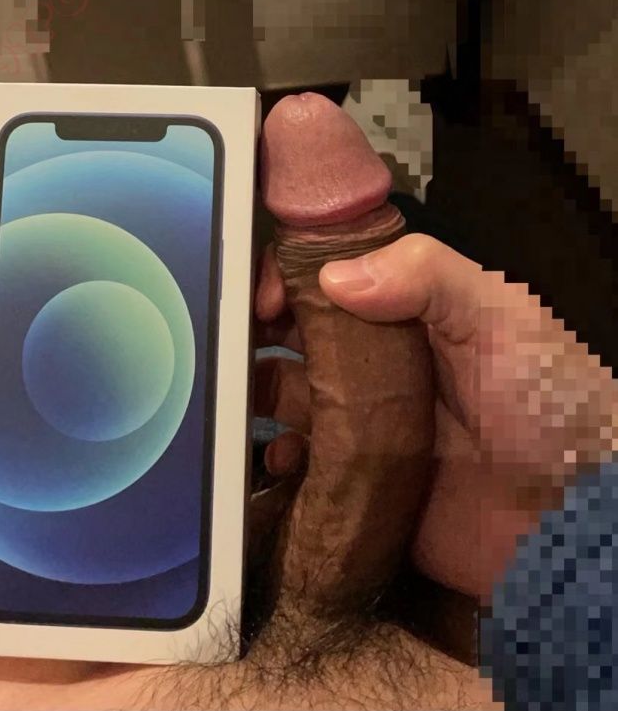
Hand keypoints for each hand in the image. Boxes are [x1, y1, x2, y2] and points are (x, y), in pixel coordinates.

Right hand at [257, 234, 616, 599]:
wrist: (572, 523)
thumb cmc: (550, 404)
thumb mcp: (503, 318)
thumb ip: (428, 276)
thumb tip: (334, 275)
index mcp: (413, 314)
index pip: (334, 277)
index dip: (290, 276)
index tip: (260, 295)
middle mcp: (382, 364)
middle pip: (301, 335)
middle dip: (258, 333)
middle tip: (226, 344)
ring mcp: (368, 426)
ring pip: (292, 396)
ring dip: (258, 392)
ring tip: (237, 400)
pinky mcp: (359, 483)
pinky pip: (301, 464)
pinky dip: (280, 457)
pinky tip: (281, 457)